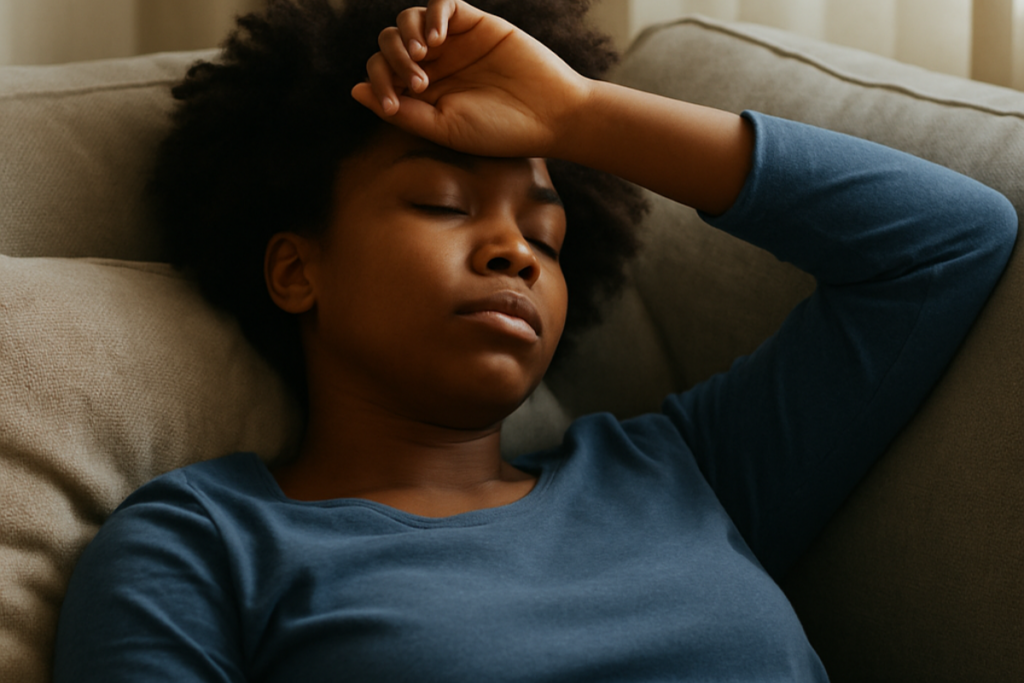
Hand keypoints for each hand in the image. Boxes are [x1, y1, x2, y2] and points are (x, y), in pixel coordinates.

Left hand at [351, 0, 591, 157]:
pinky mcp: (475, 23)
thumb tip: (355, 91)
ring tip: (425, 55)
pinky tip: (438, 38)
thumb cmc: (500, 131)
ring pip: (407, 20)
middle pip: (388, 44)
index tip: (396, 103)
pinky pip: (441, 3)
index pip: (380, 74)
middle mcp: (433, 65)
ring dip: (406, 35)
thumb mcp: (444, 128)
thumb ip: (401, 112)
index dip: (378, 83)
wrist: (551, 116)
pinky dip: (431, 14)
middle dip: (392, 59)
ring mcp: (453, 42)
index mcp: (421, 94)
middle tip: (418, 81)